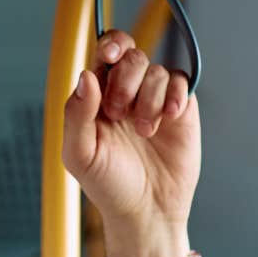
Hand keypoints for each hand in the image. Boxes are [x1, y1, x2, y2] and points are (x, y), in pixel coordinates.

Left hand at [61, 30, 201, 233]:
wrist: (146, 211)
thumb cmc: (108, 185)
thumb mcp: (80, 155)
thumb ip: (77, 114)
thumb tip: (86, 75)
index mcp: (97, 98)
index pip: (103, 55)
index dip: (109, 45)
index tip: (109, 56)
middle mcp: (126, 93)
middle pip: (131, 56)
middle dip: (126, 79)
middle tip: (120, 113)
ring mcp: (154, 99)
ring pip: (156, 70)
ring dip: (149, 98)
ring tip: (144, 131)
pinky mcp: (180, 109)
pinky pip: (181, 82)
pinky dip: (175, 95)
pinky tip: (169, 116)